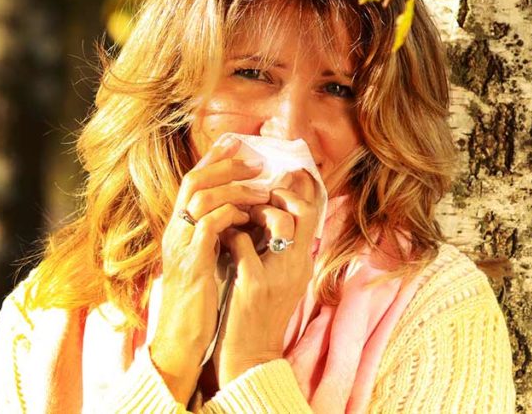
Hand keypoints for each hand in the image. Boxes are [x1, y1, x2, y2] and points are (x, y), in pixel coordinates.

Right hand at [149, 136, 270, 403]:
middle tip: (255, 161)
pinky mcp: (193, 263)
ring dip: (234, 189)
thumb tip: (235, 211)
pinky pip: (209, 226)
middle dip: (226, 166)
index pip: (192, 181)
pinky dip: (231, 216)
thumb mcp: (204, 259)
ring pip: (201, 198)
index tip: (237, 143)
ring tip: (261, 189)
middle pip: (194, 180)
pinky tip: (249, 218)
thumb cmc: (198, 300)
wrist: (182, 336)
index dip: (214, 159)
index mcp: (179, 227)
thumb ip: (213, 234)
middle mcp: (176, 230)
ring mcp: (182, 245)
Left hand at [212, 169, 319, 387]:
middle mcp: (297, 265)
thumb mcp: (272, 277)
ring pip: (278, 222)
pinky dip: (228, 233)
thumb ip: (272, 247)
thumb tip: (260, 211)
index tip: (277, 175)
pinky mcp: (255, 285)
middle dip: (279, 193)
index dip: (298, 188)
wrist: (249, 356)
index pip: (313, 214)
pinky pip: (242, 243)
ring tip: (236, 216)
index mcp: (302, 262)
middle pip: (304, 211)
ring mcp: (278, 274)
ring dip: (253, 210)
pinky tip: (218, 237)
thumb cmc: (254, 313)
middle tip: (254, 191)